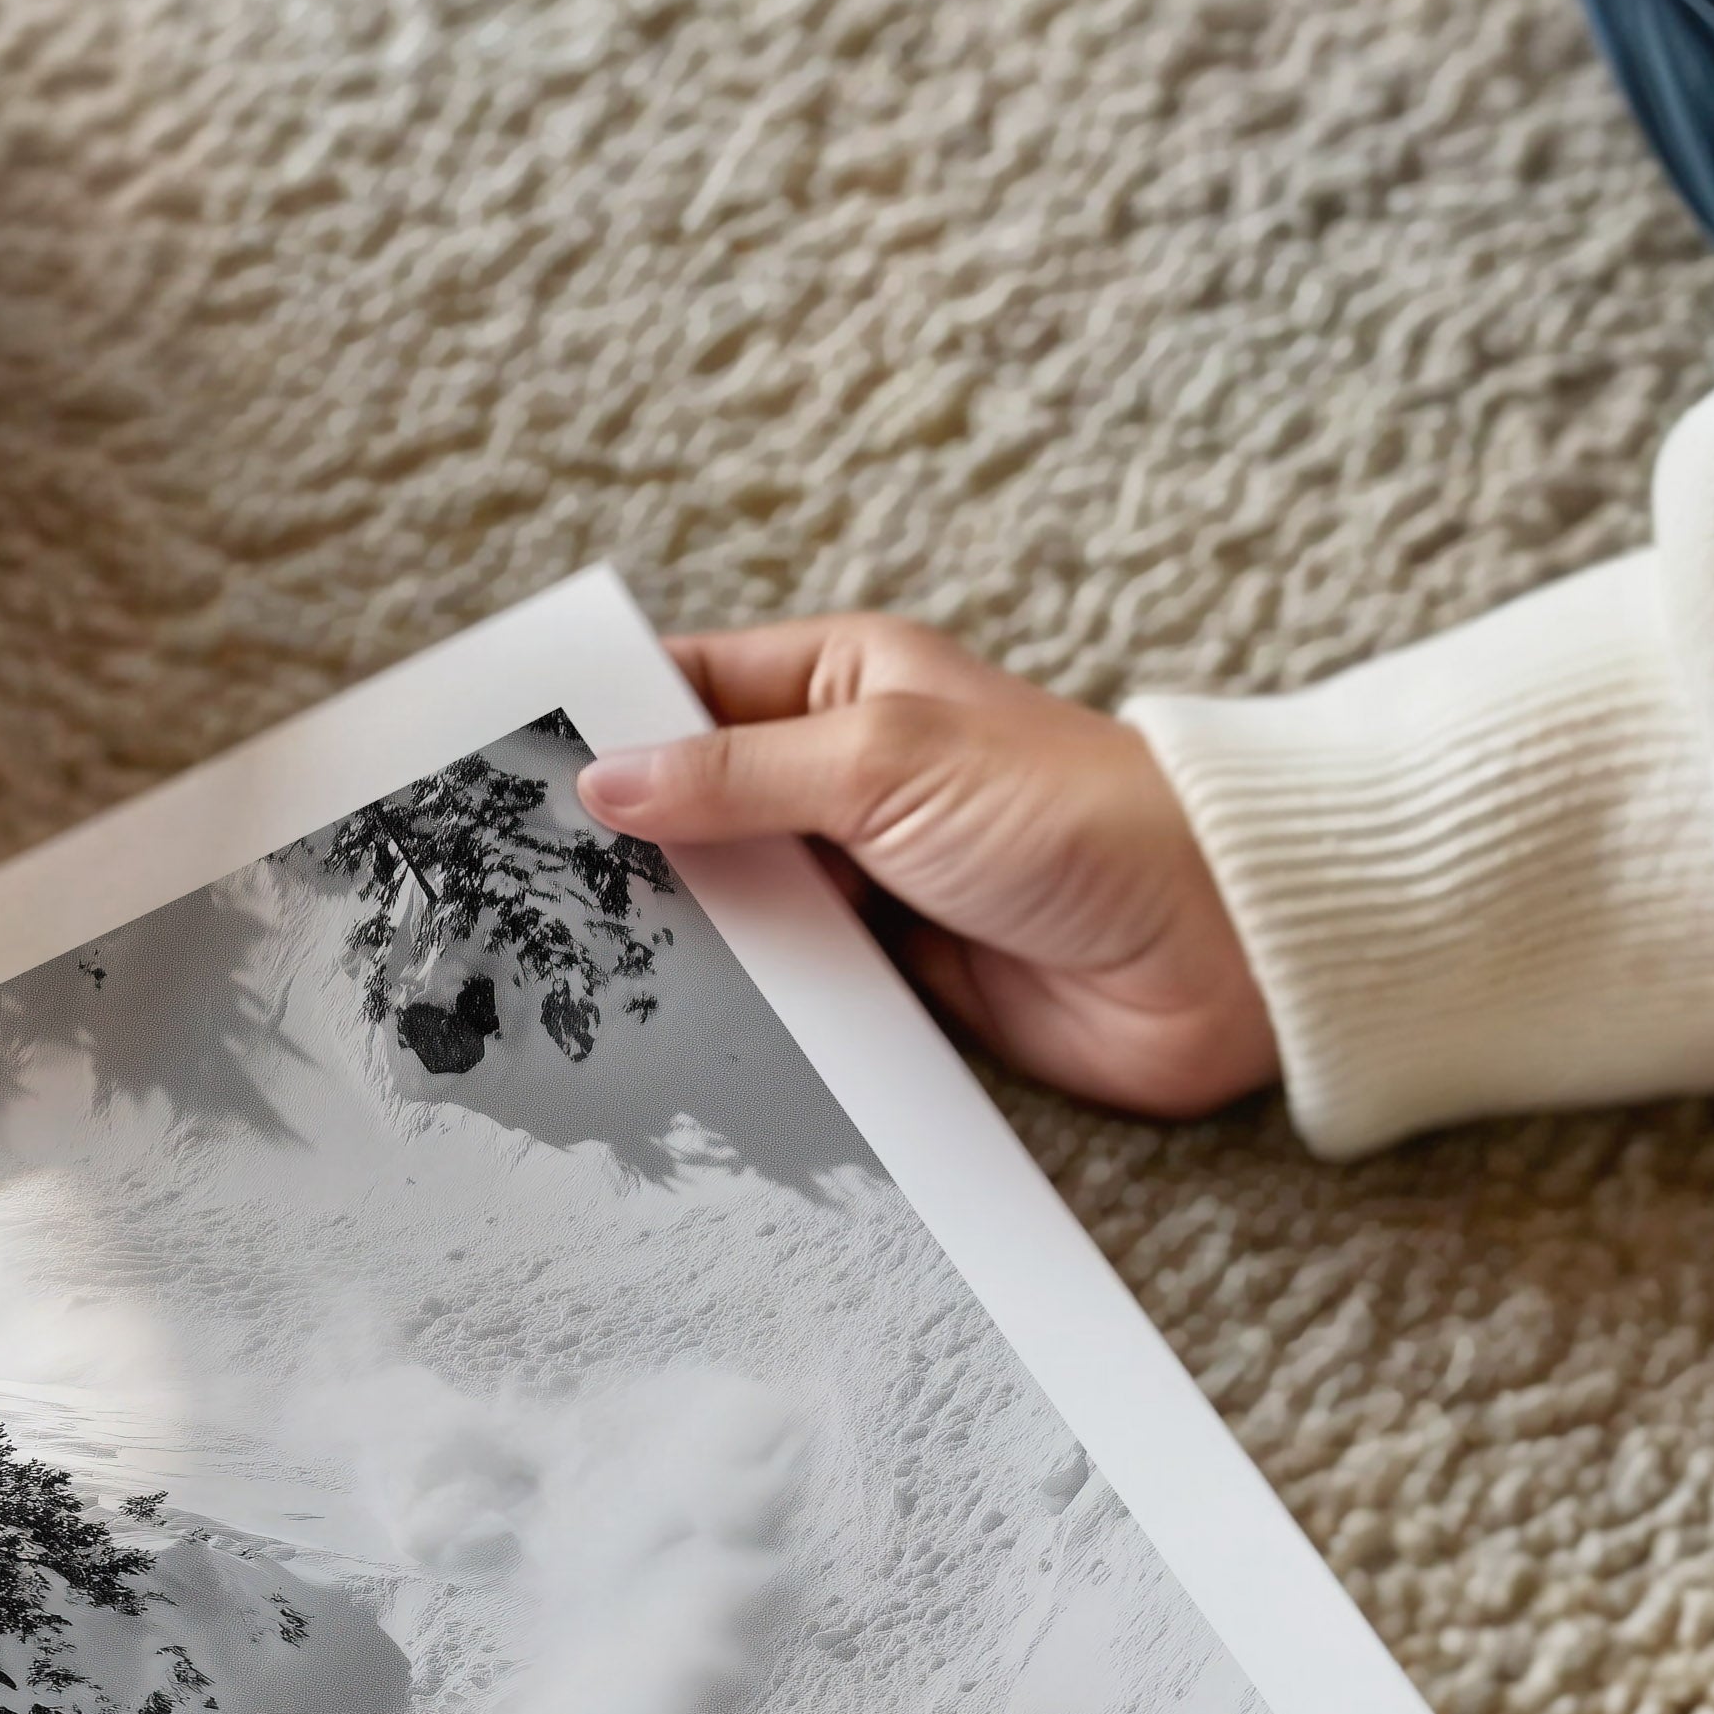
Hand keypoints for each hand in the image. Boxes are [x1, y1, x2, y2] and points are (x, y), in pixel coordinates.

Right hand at [576, 615, 1276, 1117]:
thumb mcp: (883, 763)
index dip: (601, 725)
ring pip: (733, 909)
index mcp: (843, 682)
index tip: (505, 775)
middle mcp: (845, 778)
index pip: (687, 691)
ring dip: (674, 939)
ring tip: (563, 971)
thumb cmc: (1073, 814)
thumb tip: (605, 783)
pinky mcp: (889, 979)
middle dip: (620, 848)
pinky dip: (739, 1009)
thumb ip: (738, 777)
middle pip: (696, 809)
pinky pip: (788, 992)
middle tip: (512, 890)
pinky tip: (667, 1031)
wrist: (1208, 949)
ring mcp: (863, 883)